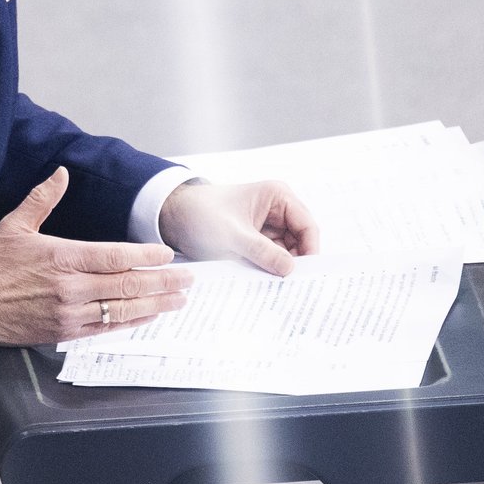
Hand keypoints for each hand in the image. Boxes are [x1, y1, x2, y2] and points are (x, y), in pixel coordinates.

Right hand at [0, 168, 195, 346]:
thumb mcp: (16, 225)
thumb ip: (43, 198)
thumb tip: (62, 174)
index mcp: (62, 257)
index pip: (115, 256)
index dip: (146, 256)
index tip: (168, 254)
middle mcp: (70, 287)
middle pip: (126, 284)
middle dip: (162, 281)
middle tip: (187, 278)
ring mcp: (69, 312)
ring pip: (122, 309)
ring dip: (155, 303)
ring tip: (178, 299)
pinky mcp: (65, 332)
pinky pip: (106, 328)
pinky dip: (131, 321)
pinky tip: (148, 315)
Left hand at [157, 179, 319, 275]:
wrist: (172, 217)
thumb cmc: (201, 214)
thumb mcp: (233, 235)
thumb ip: (263, 252)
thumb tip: (291, 270)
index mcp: (277, 196)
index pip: (307, 225)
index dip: (310, 250)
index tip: (306, 274)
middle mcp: (277, 209)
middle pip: (300, 241)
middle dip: (296, 262)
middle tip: (293, 287)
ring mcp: (267, 226)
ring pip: (286, 252)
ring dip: (281, 268)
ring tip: (278, 288)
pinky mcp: (256, 240)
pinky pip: (270, 257)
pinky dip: (269, 269)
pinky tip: (266, 282)